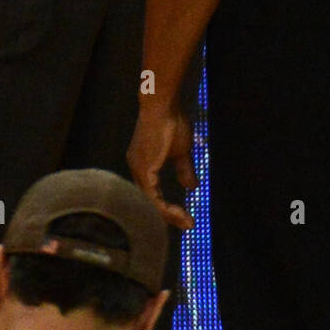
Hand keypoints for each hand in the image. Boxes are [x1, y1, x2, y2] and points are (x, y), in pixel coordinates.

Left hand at [127, 105, 196, 230]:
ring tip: (187, 222)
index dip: (168, 208)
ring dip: (169, 216)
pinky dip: (166, 208)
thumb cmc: (171, 121)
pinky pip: (153, 197)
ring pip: (150, 203)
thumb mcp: (181, 150)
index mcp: (143, 165)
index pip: (152, 195)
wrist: (163, 104)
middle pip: (149, 202)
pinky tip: (179, 214)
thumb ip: (184, 170)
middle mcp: (137, 169)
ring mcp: (138, 170)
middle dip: (169, 217)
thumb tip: (192, 187)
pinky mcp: (144, 170)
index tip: (186, 218)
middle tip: (187, 225)